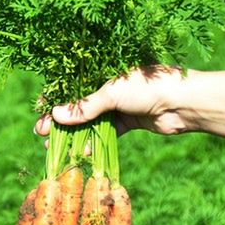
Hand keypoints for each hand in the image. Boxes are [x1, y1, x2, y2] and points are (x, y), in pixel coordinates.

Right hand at [34, 65, 190, 137]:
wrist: (185, 102)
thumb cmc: (148, 86)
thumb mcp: (112, 93)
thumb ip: (85, 107)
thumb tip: (55, 116)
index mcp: (103, 71)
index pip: (72, 85)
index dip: (54, 98)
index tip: (39, 111)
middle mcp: (109, 87)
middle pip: (78, 105)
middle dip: (60, 120)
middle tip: (41, 132)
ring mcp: (119, 105)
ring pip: (90, 122)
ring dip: (74, 134)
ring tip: (55, 146)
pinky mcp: (129, 122)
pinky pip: (106, 133)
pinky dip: (94, 143)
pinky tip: (82, 153)